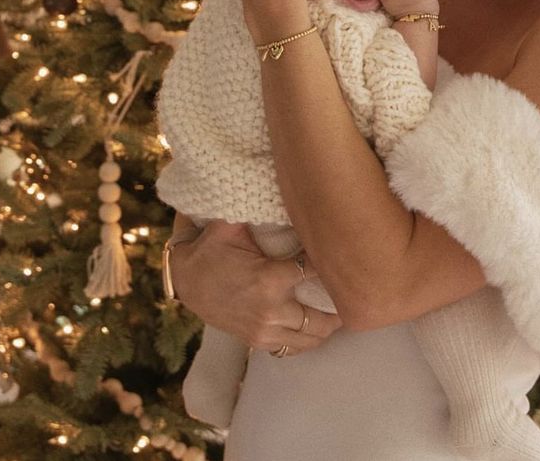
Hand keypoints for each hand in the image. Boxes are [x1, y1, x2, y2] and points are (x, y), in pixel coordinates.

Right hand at [170, 220, 341, 355]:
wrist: (185, 280)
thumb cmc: (212, 247)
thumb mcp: (232, 224)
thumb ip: (261, 213)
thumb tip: (289, 189)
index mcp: (269, 279)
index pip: (315, 273)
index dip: (333, 264)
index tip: (347, 254)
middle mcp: (271, 311)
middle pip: (323, 317)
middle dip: (340, 305)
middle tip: (354, 290)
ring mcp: (264, 331)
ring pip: (311, 338)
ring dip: (328, 326)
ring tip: (341, 310)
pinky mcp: (257, 342)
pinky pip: (292, 349)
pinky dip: (307, 340)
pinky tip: (317, 326)